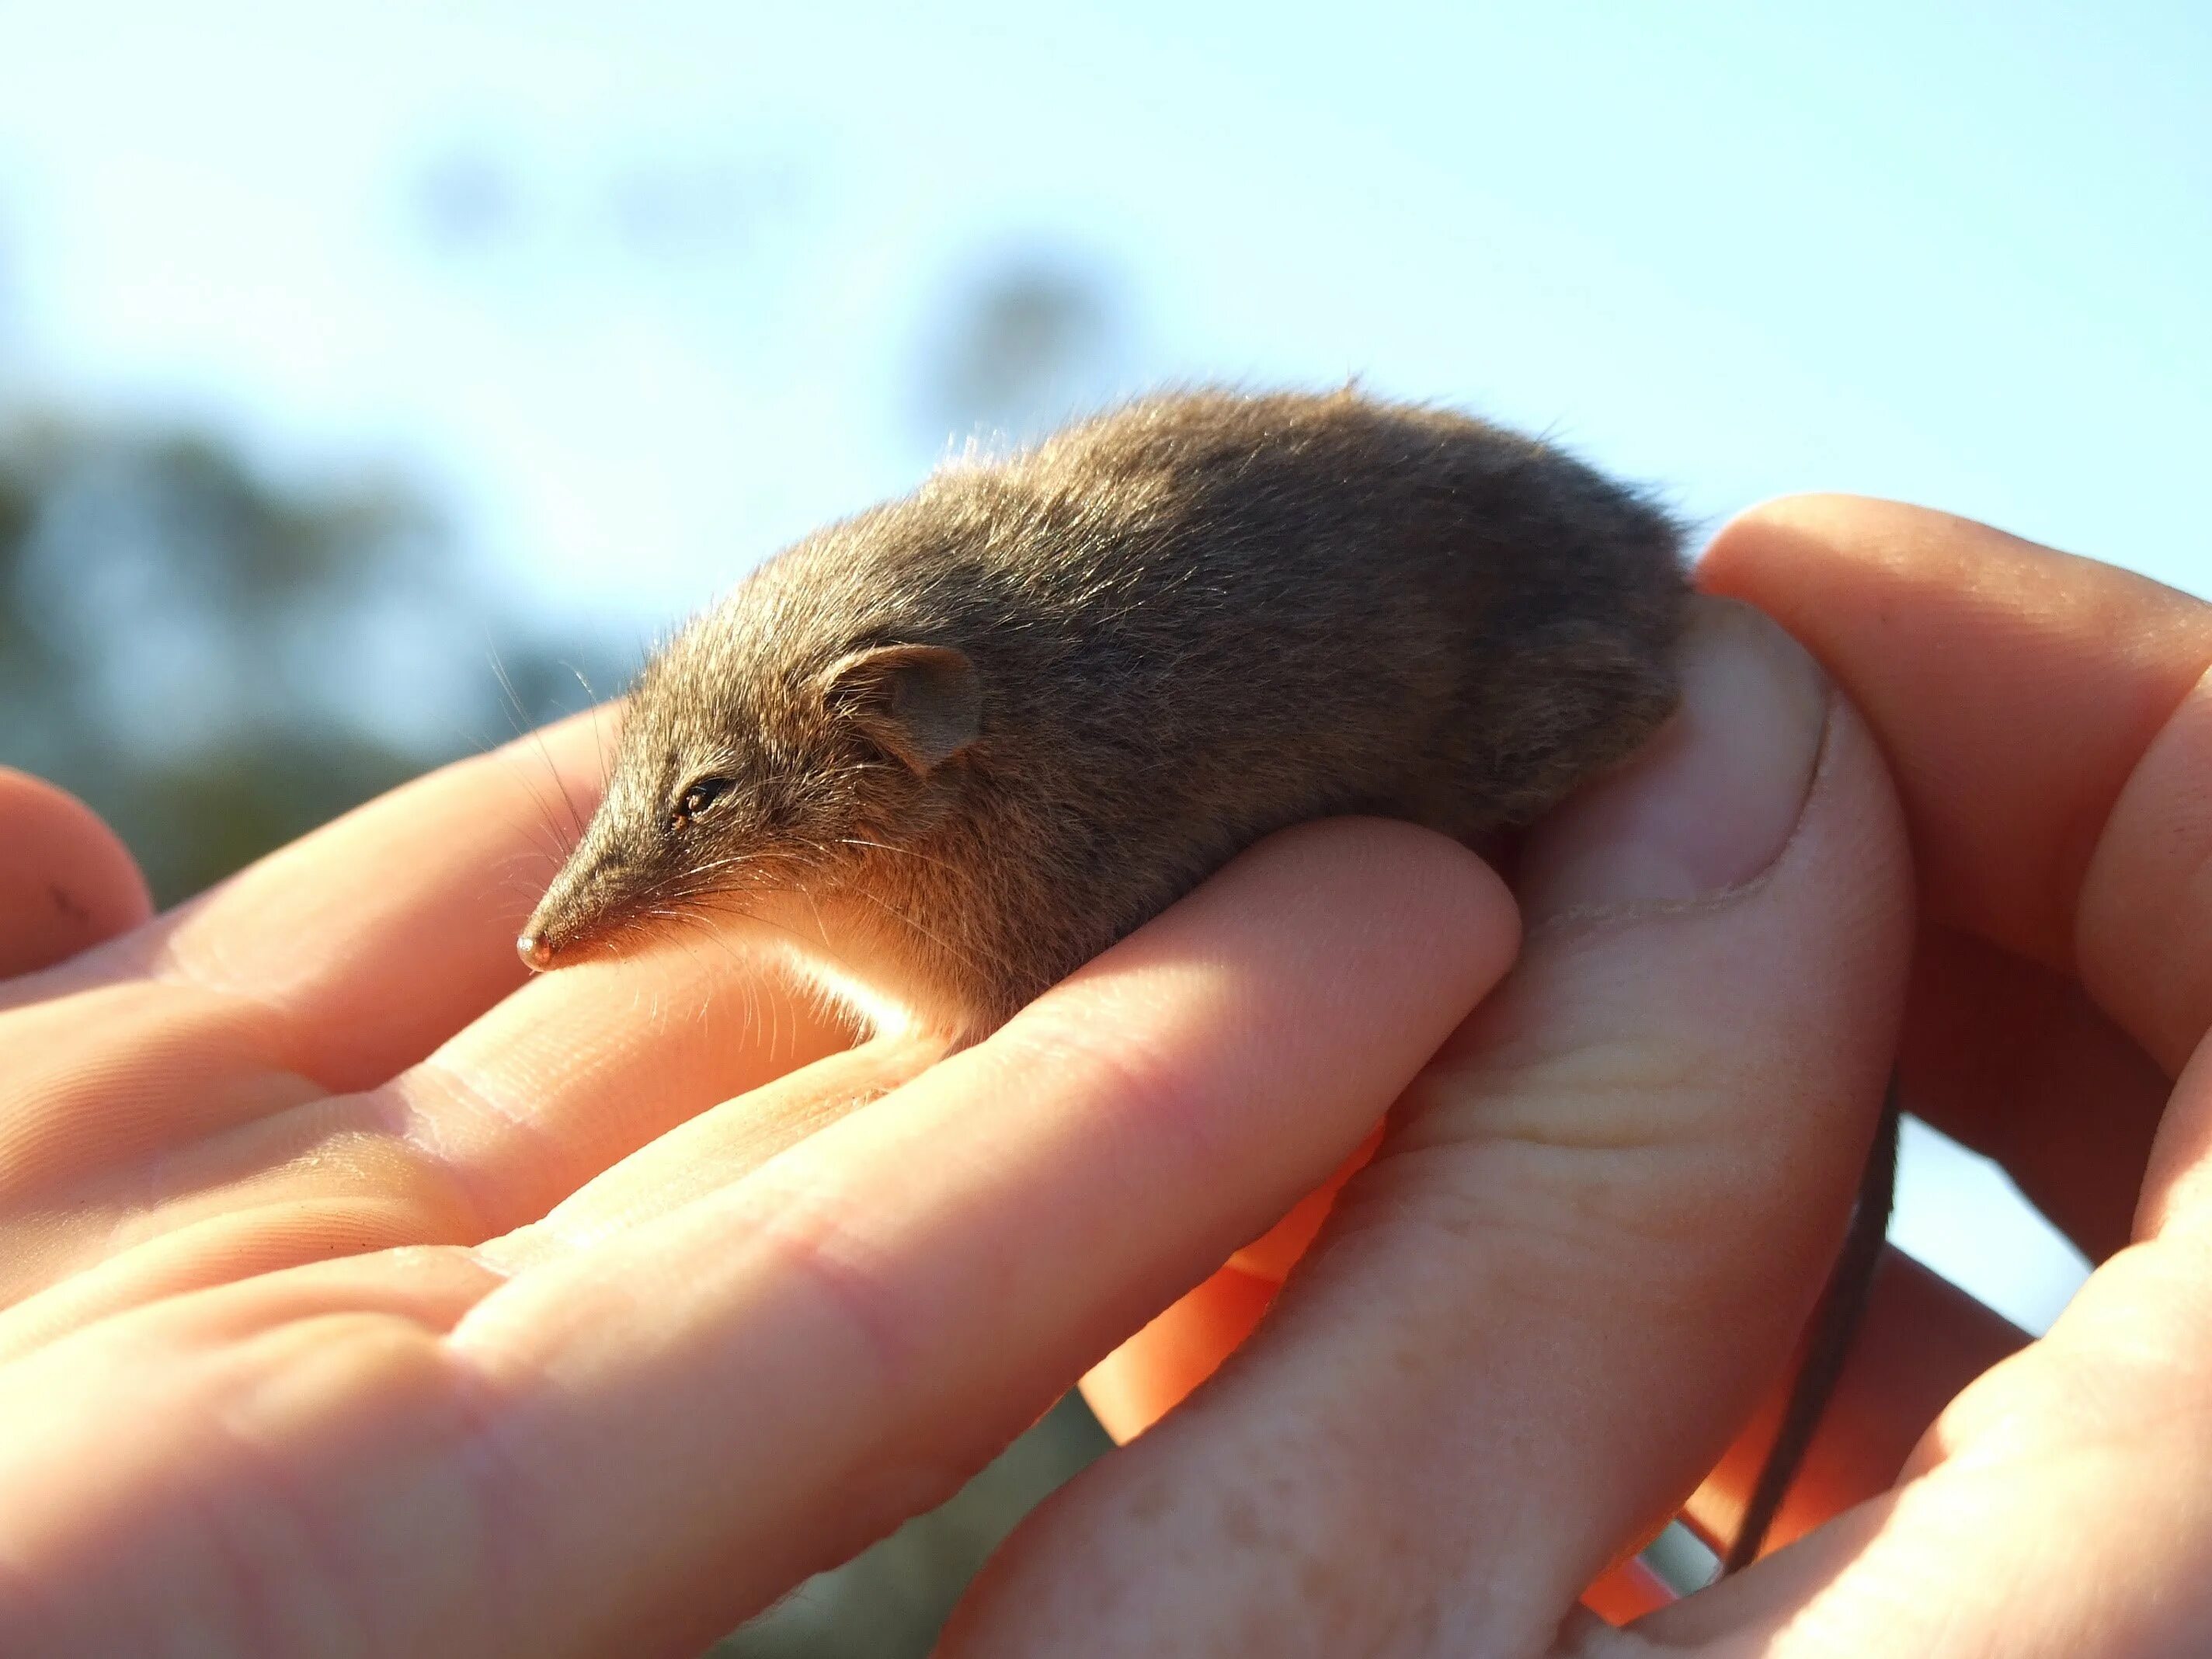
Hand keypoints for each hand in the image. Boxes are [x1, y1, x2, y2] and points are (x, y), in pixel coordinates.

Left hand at [0, 723, 1514, 1652]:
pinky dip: (1139, 1150)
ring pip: (901, 1167)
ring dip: (1177, 998)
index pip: (578, 911)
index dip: (811, 774)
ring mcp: (450, 1450)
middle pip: (784, 1031)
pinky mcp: (491, 1575)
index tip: (1047, 653)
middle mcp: (352, 1293)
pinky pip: (894, 1326)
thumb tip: (37, 817)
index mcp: (148, 1142)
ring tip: (1450, 822)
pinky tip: (1397, 965)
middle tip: (1325, 707)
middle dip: (1037, 867)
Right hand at [944, 500, 2211, 1655]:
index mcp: (2147, 1592)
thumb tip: (1703, 737)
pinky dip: (1700, 1292)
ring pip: (2083, 1264)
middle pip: (2209, 1077)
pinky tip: (1403, 1257)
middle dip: (1898, 859)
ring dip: (1746, 1078)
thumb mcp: (1293, 1609)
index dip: (2090, 693)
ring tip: (1402, 1027)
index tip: (1757, 602)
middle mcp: (2162, 1617)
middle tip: (1558, 780)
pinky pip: (1958, 1438)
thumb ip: (1554, 1170)